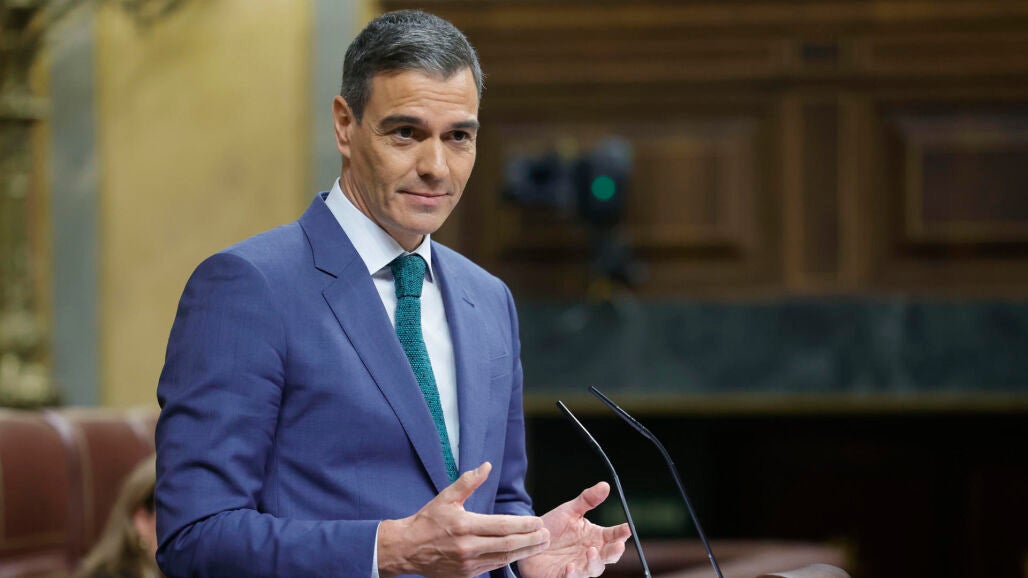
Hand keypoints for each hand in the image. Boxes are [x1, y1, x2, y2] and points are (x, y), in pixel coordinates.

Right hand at [377, 462, 550, 577]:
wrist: (407, 549)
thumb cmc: (427, 521)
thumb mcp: (446, 497)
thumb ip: (468, 482)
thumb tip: (487, 466)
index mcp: (464, 526)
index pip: (502, 526)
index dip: (523, 525)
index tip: (538, 522)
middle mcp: (467, 547)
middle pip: (508, 544)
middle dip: (531, 540)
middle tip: (546, 535)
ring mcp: (467, 564)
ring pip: (503, 558)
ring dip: (524, 552)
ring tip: (540, 544)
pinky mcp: (465, 575)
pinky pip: (492, 567)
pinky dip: (508, 560)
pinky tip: (519, 553)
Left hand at [517, 482, 630, 577]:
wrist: (529, 539)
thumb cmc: (552, 527)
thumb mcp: (569, 511)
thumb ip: (587, 500)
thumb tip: (605, 485)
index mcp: (595, 537)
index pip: (614, 536)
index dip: (622, 533)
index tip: (628, 528)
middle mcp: (590, 553)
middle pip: (609, 556)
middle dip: (615, 552)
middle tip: (618, 545)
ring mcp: (579, 566)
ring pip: (593, 569)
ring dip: (594, 562)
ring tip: (591, 551)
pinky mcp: (563, 576)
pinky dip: (572, 575)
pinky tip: (570, 567)